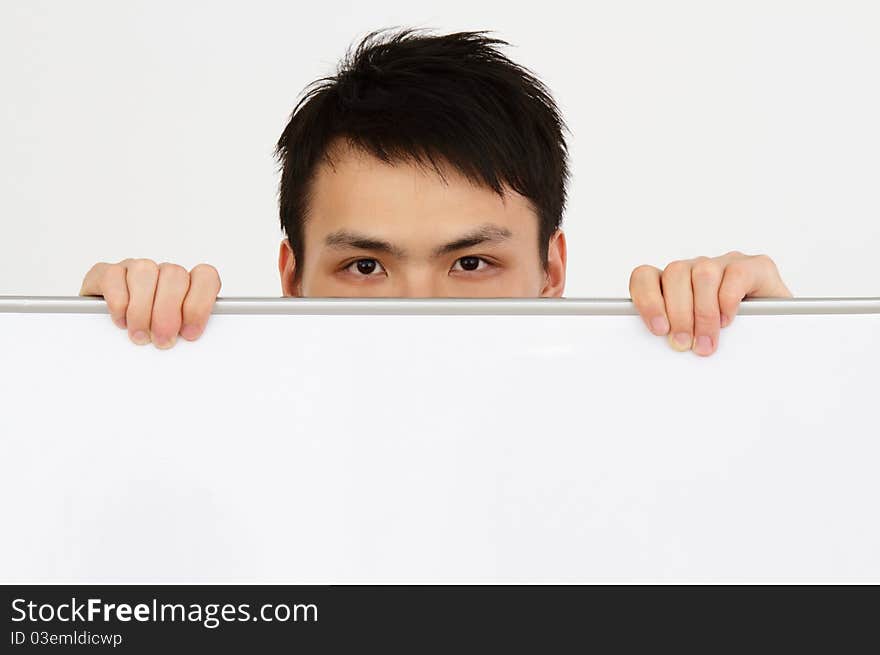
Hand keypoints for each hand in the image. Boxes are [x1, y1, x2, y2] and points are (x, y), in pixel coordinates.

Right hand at [80, 259, 221, 347]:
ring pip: (145, 272)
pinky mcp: (106, 272)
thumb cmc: (148, 333)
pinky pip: (114, 276)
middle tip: (163, 340)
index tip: (190, 333)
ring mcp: (135, 269)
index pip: (205, 277)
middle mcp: (162, 272)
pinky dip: (119, 302)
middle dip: (168, 312)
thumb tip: (188, 340)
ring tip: (141, 336)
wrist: (105, 329)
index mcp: (187, 283)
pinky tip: (121, 321)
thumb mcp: (171, 335)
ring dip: (143, 309)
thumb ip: (184, 332)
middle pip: (174, 275)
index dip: (199, 304)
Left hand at [629, 251, 791, 355]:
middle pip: (674, 274)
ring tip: (705, 342)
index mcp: (675, 283)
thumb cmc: (732, 338)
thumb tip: (662, 350)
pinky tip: (728, 321)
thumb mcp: (695, 336)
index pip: (646, 276)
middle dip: (677, 314)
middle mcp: (698, 268)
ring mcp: (727, 264)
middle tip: (683, 344)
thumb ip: (676, 334)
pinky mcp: (756, 267)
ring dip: (702, 312)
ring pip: (703, 273)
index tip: (657, 329)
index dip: (646, 299)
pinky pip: (735, 275)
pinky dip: (728, 301)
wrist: (778, 335)